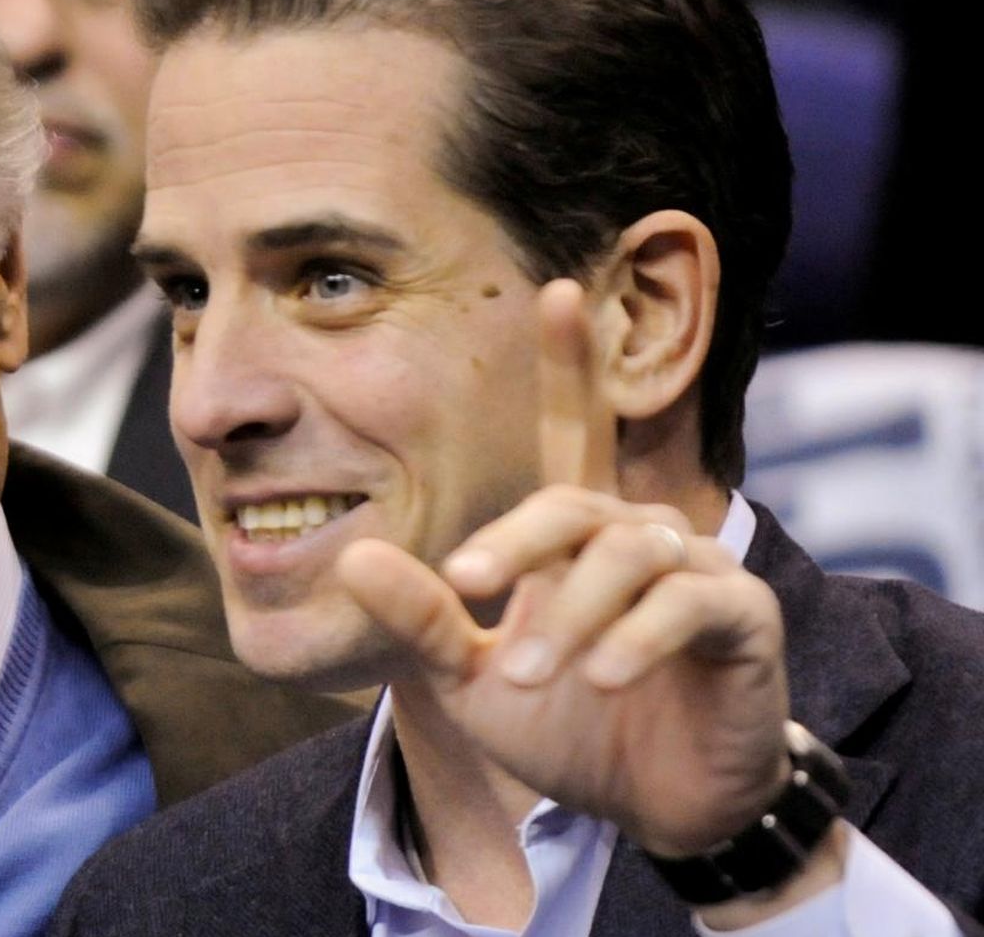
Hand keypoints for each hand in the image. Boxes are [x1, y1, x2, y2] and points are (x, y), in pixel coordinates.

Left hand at [334, 279, 790, 856]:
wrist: (652, 809)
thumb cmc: (565, 727)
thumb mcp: (471, 676)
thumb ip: (421, 617)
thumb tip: (354, 557)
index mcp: (579, 534)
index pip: (577, 434)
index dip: (570, 364)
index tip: (558, 288)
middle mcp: (643, 533)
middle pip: (573, 501)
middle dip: (513, 543)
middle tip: (464, 587)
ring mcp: (700, 569)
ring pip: (626, 554)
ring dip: (567, 613)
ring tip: (522, 673)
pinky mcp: (743, 619)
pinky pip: (689, 604)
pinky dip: (637, 639)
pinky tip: (605, 680)